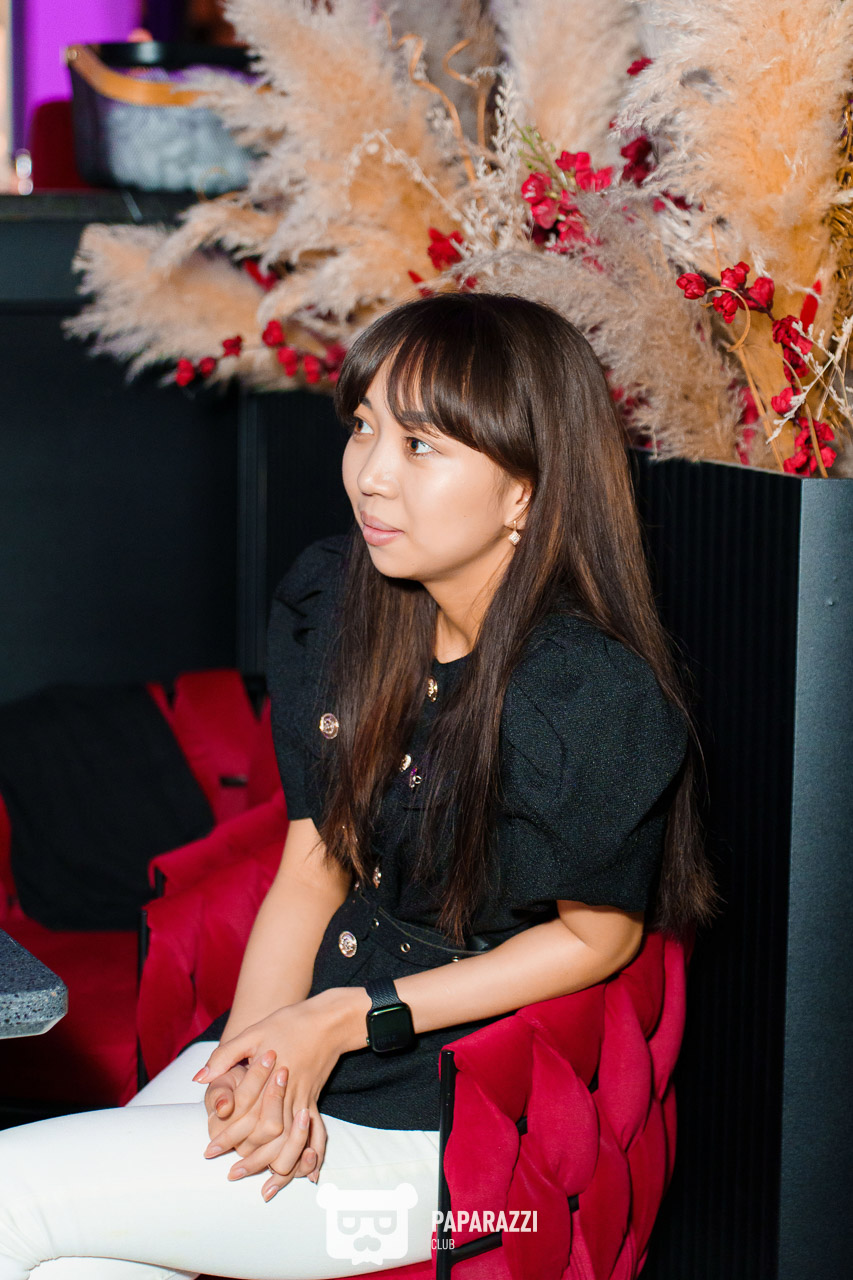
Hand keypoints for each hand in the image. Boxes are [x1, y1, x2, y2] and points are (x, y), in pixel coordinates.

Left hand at [192, 994, 354, 1197]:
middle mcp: (289, 1096)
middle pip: (271, 1138)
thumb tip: (199, 1077)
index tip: (210, 1151)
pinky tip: (311, 1174)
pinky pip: (316, 1134)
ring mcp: (305, 1100)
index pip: (246, 1117)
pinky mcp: (315, 1101)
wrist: (329, 1020)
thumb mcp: (254, 1032)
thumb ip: (225, 1055)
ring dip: (282, 1167)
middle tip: (232, 1175)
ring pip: (294, 1142)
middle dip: (253, 1161)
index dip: (227, 1136)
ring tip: (266, 1187)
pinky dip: (313, 1155)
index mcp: (271, 1080)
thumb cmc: (290, 1023)